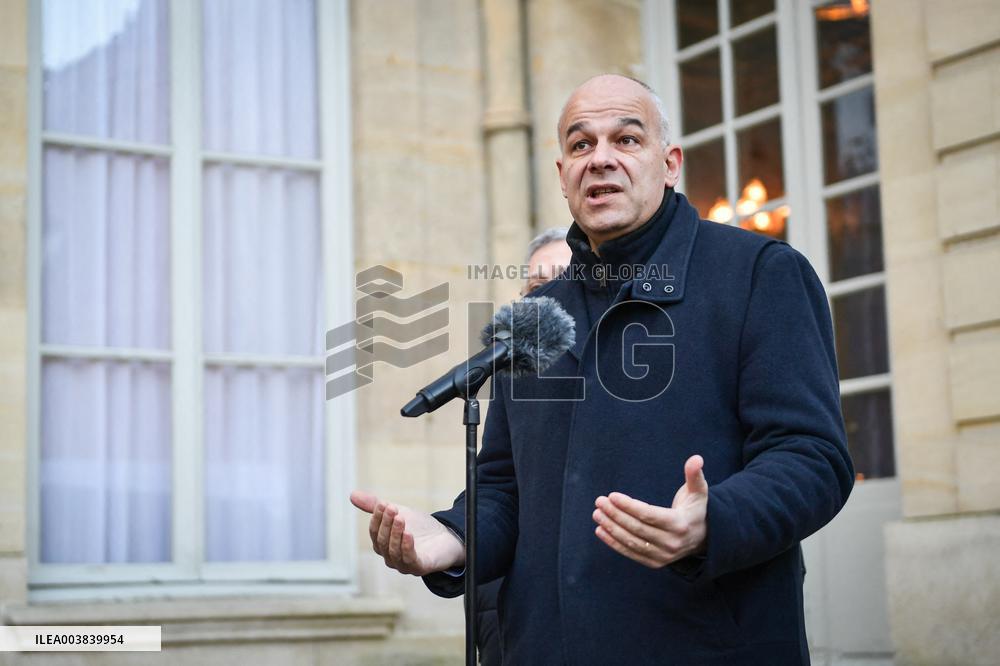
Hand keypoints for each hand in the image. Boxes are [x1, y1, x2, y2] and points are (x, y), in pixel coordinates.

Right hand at [350, 490, 465, 574]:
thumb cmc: (419, 527)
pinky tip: (408, 533)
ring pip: (393, 552)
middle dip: (386, 524)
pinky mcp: (420, 568)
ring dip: (395, 534)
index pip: (374, 533)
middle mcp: (391, 558)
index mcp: (383, 545)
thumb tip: (352, 494)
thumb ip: (376, 506)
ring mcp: (404, 565)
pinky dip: (407, 547)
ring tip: (401, 517)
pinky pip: (409, 560)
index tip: (383, 503)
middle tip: (393, 508)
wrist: (446, 537)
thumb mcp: (398, 513)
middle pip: (382, 542)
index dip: (377, 518)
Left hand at [592, 455, 708, 568]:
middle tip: (599, 502)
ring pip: (632, 542)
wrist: (703, 538)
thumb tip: (696, 458)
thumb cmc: (695, 508)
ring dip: (611, 528)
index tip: (612, 495)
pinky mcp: (654, 563)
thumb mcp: (698, 491)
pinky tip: (601, 530)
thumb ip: (695, 475)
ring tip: (597, 514)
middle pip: (637, 528)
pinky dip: (614, 543)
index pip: (649, 515)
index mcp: (680, 524)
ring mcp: (663, 556)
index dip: (629, 506)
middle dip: (616, 514)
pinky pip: (631, 553)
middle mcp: (672, 543)